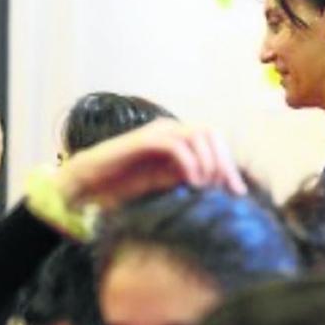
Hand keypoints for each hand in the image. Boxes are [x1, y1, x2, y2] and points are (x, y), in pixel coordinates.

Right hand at [55, 119, 245, 208]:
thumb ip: (190, 182)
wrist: (87, 186)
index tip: (237, 193)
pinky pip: (176, 145)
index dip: (229, 165)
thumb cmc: (123, 188)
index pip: (215, 141)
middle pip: (212, 133)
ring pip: (198, 134)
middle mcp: (170, 130)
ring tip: (205, 187)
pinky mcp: (143, 140)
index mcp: (178, 140)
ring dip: (208, 161)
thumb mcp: (166, 187)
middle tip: (225, 190)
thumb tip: (222, 193)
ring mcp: (156, 133)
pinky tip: (191, 184)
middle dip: (223, 162)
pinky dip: (190, 163)